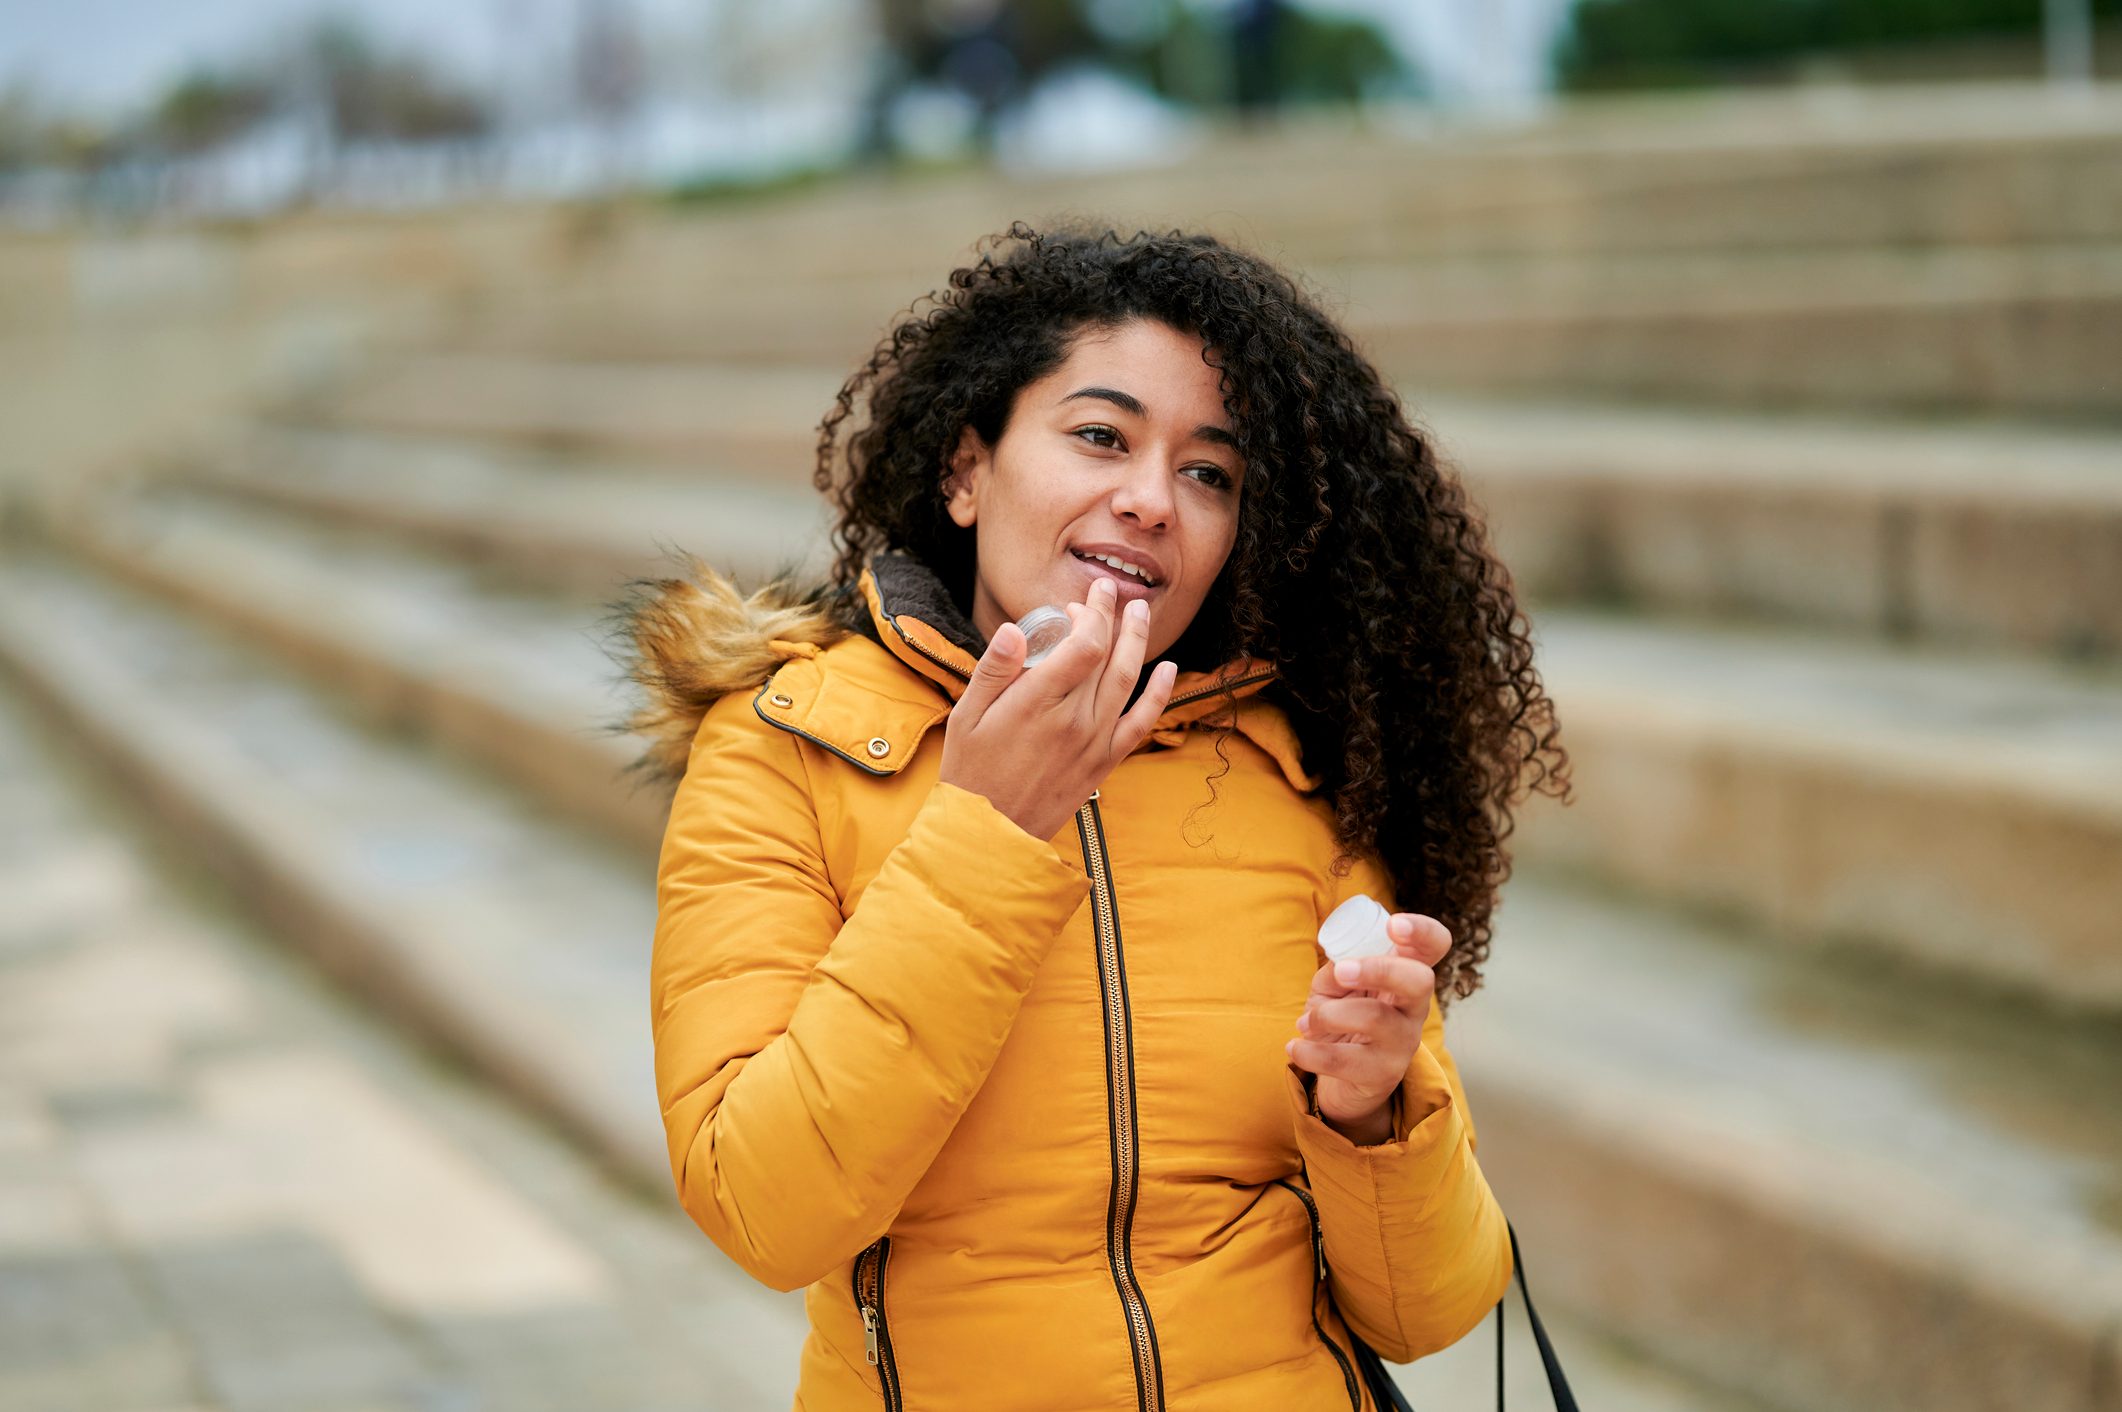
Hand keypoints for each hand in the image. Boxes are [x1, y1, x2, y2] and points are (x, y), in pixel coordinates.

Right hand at [938, 575, 1178, 840]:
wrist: (990, 835)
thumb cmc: (971, 771)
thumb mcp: (967, 716)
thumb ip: (994, 670)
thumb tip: (1015, 628)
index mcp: (1038, 704)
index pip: (1084, 645)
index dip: (1090, 614)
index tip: (1082, 598)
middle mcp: (1074, 721)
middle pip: (1107, 655)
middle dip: (1111, 617)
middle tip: (1108, 591)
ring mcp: (1093, 742)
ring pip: (1128, 681)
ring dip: (1138, 641)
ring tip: (1139, 612)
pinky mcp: (1104, 762)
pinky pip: (1141, 723)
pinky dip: (1159, 694)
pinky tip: (1168, 669)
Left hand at [1286, 913, 1452, 1144]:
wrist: (1345, 1078)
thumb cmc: (1343, 1016)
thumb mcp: (1336, 986)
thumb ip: (1337, 968)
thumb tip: (1339, 967)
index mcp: (1405, 974)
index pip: (1434, 945)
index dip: (1423, 931)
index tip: (1393, 925)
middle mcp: (1413, 1008)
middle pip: (1420, 980)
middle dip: (1379, 969)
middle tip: (1343, 971)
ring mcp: (1402, 1043)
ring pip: (1376, 1018)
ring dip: (1327, 1014)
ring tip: (1304, 1022)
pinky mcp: (1382, 1074)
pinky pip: (1344, 1060)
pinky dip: (1310, 1051)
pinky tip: (1295, 1047)